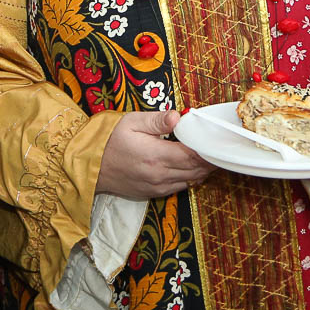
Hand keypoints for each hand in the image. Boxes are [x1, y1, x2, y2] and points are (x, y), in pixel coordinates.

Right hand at [97, 111, 214, 198]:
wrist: (88, 166)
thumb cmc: (108, 140)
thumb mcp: (130, 122)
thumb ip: (157, 120)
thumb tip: (178, 117)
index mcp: (156, 156)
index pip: (193, 156)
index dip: (209, 150)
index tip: (218, 142)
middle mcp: (159, 175)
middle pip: (195, 170)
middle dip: (210, 161)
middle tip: (221, 150)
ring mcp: (155, 187)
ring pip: (189, 181)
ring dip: (202, 170)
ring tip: (211, 158)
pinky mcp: (151, 193)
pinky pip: (178, 187)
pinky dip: (189, 178)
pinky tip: (192, 168)